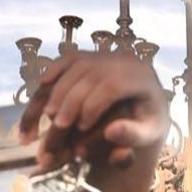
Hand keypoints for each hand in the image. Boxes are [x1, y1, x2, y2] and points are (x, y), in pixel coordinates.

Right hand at [20, 52, 168, 171]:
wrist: (148, 108)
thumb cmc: (148, 124)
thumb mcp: (149, 134)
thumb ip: (133, 136)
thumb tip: (110, 132)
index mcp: (143, 77)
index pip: (113, 85)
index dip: (93, 106)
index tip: (81, 128)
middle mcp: (127, 60)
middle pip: (92, 74)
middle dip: (71, 100)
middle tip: (58, 124)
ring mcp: (110, 55)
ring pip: (78, 65)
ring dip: (60, 88)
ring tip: (50, 114)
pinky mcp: (95, 55)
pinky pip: (72, 58)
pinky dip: (55, 69)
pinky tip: (42, 84)